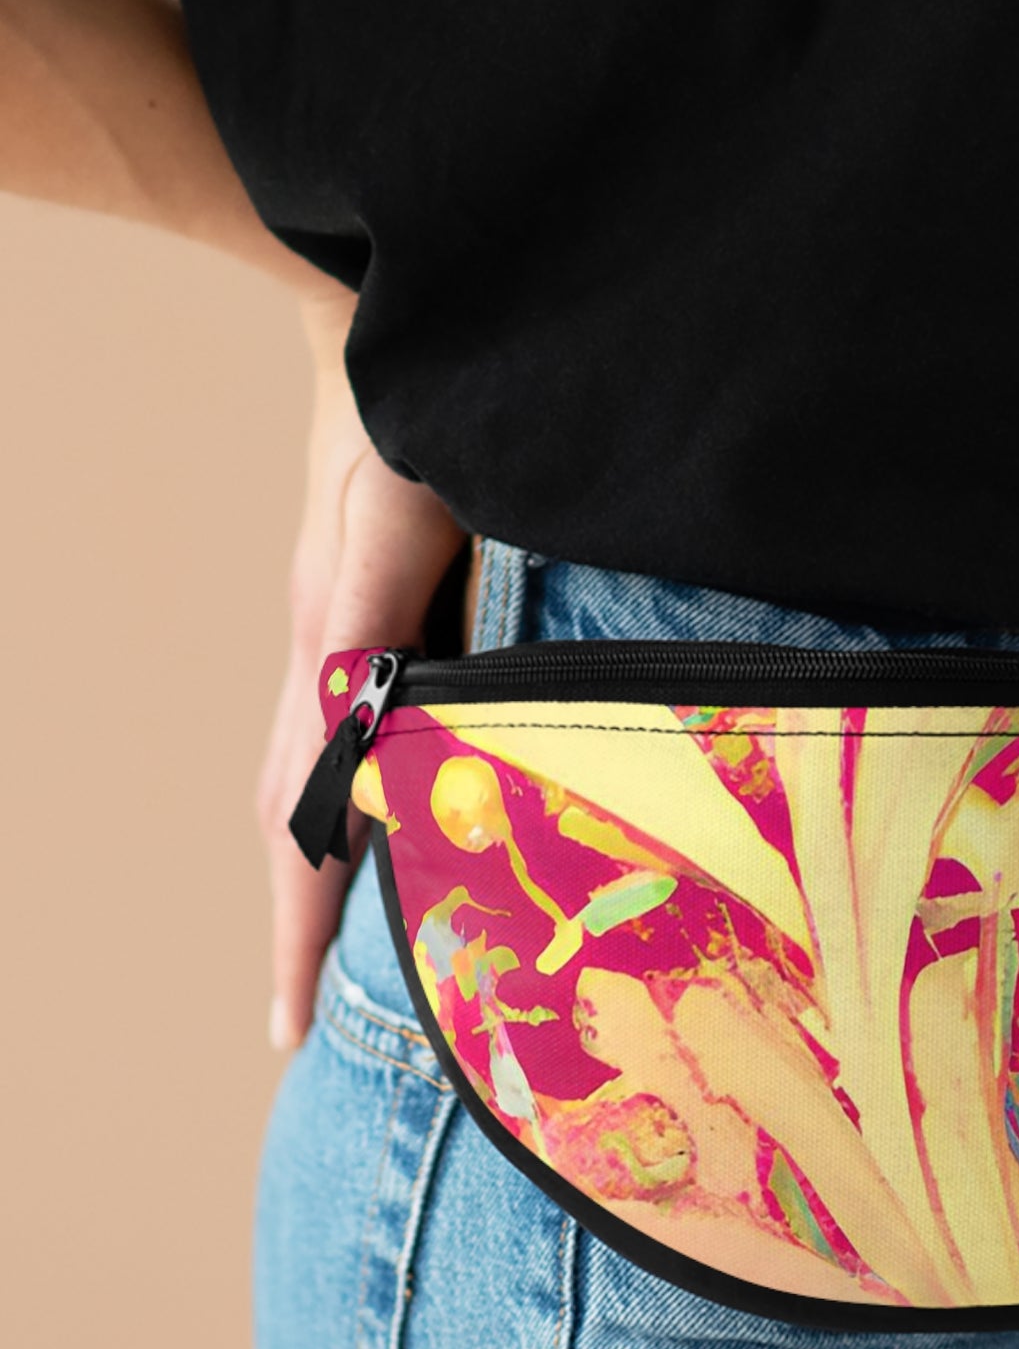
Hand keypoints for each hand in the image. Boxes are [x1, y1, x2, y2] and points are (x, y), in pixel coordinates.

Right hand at [258, 289, 467, 1049]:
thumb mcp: (396, 508)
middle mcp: (329, 661)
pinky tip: (395, 827)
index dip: (298, 927)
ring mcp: (346, 639)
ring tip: (344, 959)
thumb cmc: (400, 405)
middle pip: (293, 821)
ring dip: (326, 874)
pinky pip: (352, 736)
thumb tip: (357, 725)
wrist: (385, 319)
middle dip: (300, 926)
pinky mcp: (375, 615)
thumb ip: (375, 609)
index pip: (297, 820)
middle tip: (307, 1026)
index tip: (289, 1029)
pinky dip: (360, 803)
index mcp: (331, 655)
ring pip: (318, 784)